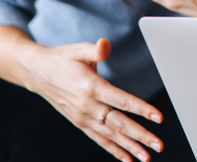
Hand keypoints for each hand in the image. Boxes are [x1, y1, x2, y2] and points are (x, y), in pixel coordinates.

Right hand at [25, 38, 162, 161]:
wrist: (38, 73)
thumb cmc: (63, 59)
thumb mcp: (79, 49)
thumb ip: (96, 50)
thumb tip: (105, 44)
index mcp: (91, 87)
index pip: (122, 101)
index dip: (142, 109)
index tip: (158, 117)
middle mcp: (87, 106)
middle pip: (119, 124)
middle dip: (140, 136)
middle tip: (158, 145)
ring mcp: (83, 117)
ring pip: (110, 135)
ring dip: (130, 147)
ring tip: (146, 158)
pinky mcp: (79, 122)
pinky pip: (98, 139)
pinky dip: (113, 150)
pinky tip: (126, 158)